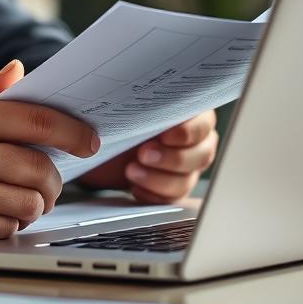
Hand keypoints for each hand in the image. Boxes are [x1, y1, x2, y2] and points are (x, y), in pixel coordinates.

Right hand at [0, 60, 99, 243]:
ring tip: (26, 197)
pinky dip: (11, 223)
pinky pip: (5, 228)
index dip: (72, 131)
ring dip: (36, 203)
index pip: (34, 119)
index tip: (90, 141)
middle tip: (51, 178)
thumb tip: (21, 73)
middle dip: (54, 176)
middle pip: (39, 167)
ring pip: (28, 202)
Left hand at [75, 111, 217, 203]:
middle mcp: (194, 139)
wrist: (99, 141)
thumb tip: (107, 106)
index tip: (164, 135)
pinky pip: (172, 199)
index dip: (188, 130)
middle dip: (172, 157)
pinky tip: (135, 187)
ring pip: (187, 179)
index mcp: (188, 111)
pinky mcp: (172, 188)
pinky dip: (153, 194)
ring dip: (159, 179)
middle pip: (201, 153)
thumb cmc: (115, 115)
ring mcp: (186, 165)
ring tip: (131, 171)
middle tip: (143, 153)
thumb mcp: (117, 105)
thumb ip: (122, 104)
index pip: (203, 121)